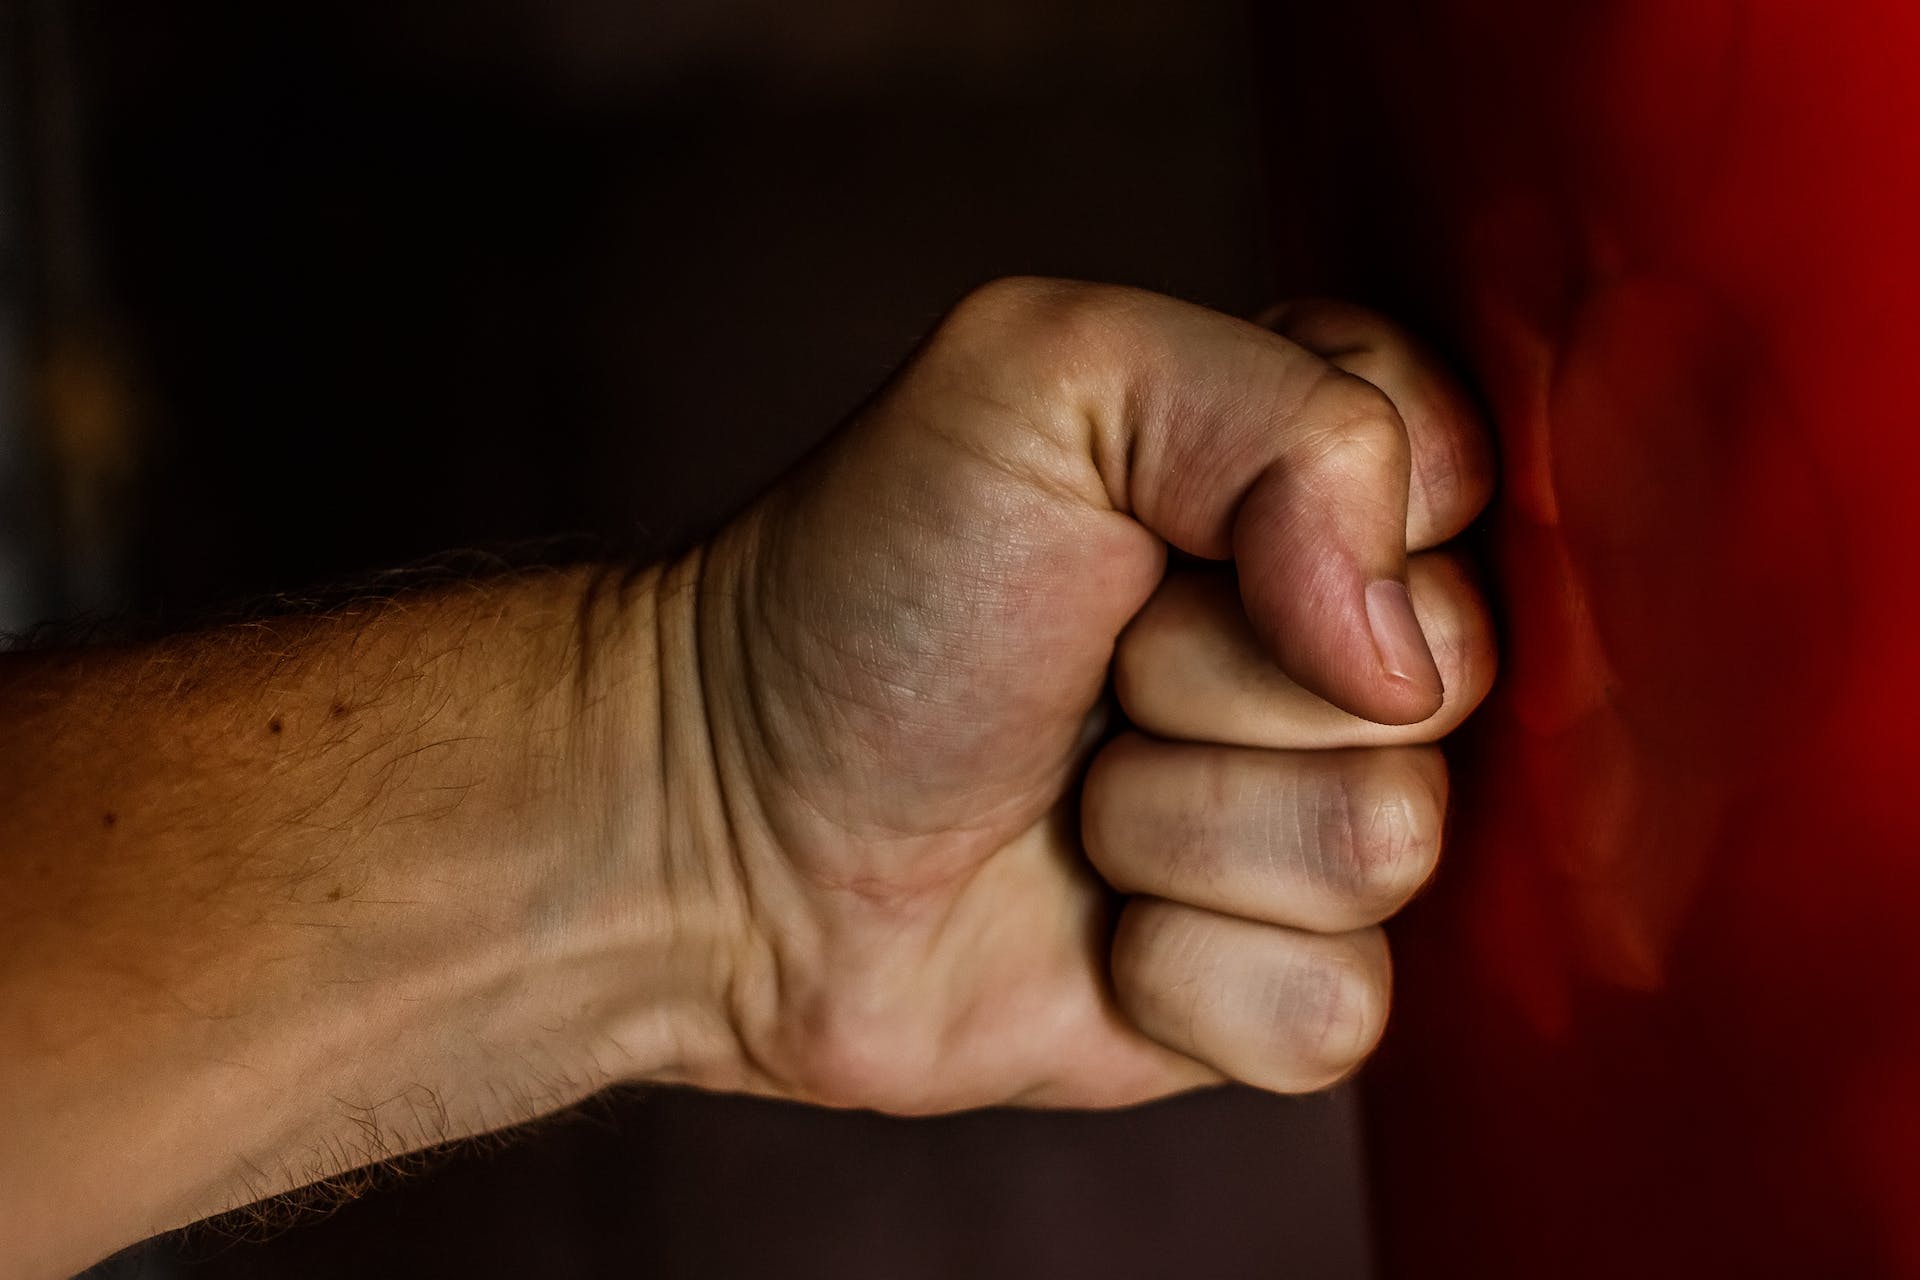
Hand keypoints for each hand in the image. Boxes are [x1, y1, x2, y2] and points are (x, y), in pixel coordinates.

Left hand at [673, 279, 1495, 1110]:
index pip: (1460, 473)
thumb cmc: (864, 594)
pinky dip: (1182, 968)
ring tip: (1066, 799)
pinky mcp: (1260, 984)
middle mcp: (1316, 652)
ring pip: (1394, 843)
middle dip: (1226, 679)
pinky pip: (1337, 1005)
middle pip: (1448, 671)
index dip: (1335, 517)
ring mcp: (1296, 824)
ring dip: (1184, 825)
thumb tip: (1400, 652)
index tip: (1167, 532)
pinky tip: (1088, 923)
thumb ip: (1278, 411)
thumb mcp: (1041, 383)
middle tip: (1090, 670)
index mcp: (1285, 484)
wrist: (724, 832)